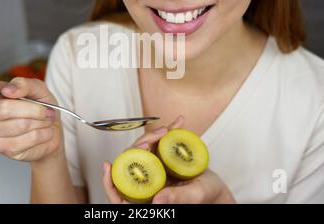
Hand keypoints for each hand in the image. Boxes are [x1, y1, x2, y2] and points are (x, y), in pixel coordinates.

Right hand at [0, 77, 61, 161]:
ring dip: (41, 121)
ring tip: (45, 121)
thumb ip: (25, 84)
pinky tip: (44, 131)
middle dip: (34, 109)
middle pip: (4, 108)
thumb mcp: (38, 90)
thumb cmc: (42, 108)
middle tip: (46, 111)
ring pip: (21, 124)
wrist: (52, 131)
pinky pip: (29, 138)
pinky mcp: (4, 148)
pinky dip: (44, 133)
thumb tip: (10, 89)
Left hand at [102, 115, 235, 203]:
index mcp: (146, 196)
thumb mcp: (193, 197)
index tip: (107, 165)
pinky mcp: (163, 156)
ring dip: (155, 134)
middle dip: (140, 146)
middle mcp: (146, 181)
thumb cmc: (206, 196)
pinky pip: (160, 142)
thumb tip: (157, 200)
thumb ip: (176, 199)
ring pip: (144, 149)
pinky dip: (170, 131)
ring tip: (171, 128)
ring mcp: (153, 167)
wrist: (216, 187)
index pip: (119, 192)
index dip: (109, 180)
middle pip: (131, 162)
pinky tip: (179, 123)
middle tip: (157, 136)